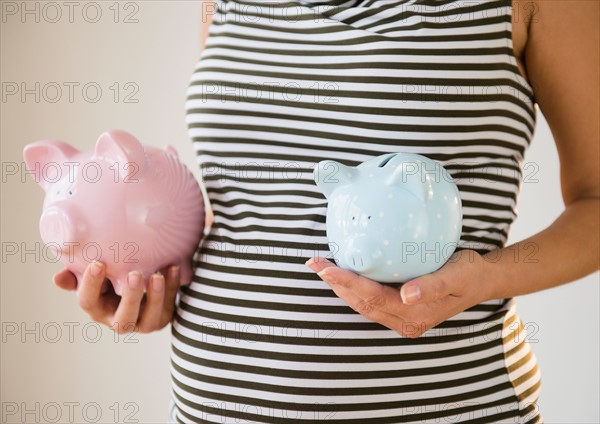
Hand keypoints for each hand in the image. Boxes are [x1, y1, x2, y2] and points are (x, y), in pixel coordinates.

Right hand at [53, 262, 181, 333]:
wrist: (139, 281)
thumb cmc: (111, 277)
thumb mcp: (95, 275)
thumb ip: (76, 274)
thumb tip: (57, 278)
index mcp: (97, 309)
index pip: (88, 302)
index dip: (90, 285)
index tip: (98, 263)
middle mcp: (119, 320)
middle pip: (123, 320)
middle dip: (130, 298)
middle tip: (134, 274)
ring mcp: (143, 322)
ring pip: (150, 320)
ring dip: (155, 297)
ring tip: (158, 275)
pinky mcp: (162, 317)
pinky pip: (169, 307)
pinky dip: (172, 288)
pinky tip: (173, 268)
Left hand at [305, 250, 489, 337]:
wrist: (482, 281)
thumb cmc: (469, 274)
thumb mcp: (457, 275)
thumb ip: (432, 286)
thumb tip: (407, 295)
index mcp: (415, 315)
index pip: (372, 298)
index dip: (346, 283)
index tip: (325, 268)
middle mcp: (405, 321)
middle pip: (360, 303)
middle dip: (335, 284)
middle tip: (314, 263)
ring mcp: (401, 318)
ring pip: (362, 304)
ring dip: (340, 286)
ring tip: (321, 267)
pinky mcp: (400, 310)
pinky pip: (370, 300)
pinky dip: (353, 287)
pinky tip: (343, 273)